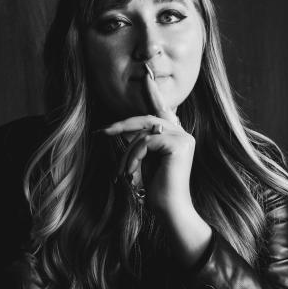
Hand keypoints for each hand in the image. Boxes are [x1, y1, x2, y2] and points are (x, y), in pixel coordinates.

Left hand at [100, 72, 195, 216]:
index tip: (146, 77)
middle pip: (148, 118)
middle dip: (124, 124)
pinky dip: (135, 156)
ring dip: (128, 150)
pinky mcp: (179, 145)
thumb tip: (127, 128)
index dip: (154, 94)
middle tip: (103, 131)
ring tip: (123, 170)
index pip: (164, 110)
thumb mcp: (145, 162)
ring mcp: (183, 139)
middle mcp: (183, 135)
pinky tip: (132, 172)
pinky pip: (147, 141)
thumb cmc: (157, 191)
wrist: (170, 210)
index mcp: (177, 137)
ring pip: (145, 130)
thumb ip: (143, 143)